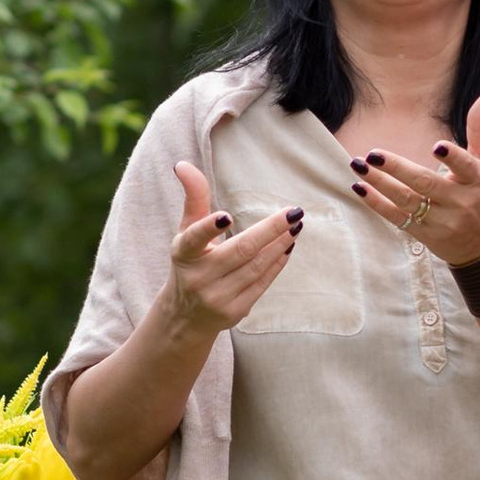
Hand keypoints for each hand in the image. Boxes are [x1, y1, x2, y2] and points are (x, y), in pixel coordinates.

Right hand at [159, 162, 299, 342]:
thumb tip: (183, 164)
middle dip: (270, 230)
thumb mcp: (186, 231)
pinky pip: (262, 283)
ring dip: (279, 244)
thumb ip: (193, 198)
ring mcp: (216, 298)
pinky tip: (288, 247)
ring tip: (296, 226)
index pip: (194, 239)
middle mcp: (198, 278)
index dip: (209, 228)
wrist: (186, 315)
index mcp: (184, 254)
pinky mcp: (234, 311)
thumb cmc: (191, 262)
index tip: (226, 215)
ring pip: (255, 267)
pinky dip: (277, 263)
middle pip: (240, 251)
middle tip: (293, 212)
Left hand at [351, 92, 479, 267]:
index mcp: (477, 181)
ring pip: (406, 201)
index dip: (452, 158)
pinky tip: (360, 188)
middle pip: (425, 184)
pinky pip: (396, 218)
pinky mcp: (424, 234)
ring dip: (380, 183)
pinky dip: (376, 204)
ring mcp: (441, 221)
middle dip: (398, 169)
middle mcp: (459, 202)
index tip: (437, 146)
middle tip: (373, 154)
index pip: (466, 167)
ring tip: (358, 165)